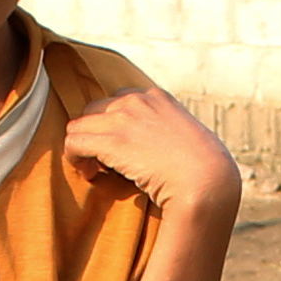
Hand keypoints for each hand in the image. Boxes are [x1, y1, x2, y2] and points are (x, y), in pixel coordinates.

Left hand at [60, 80, 239, 219]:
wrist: (207, 182)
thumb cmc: (203, 172)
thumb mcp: (188, 141)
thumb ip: (167, 136)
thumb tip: (155, 153)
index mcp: (156, 97)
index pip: (117, 101)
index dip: (111, 126)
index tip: (118, 150)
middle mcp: (136, 100)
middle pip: (93, 110)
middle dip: (93, 135)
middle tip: (102, 163)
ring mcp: (122, 119)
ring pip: (77, 126)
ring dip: (81, 149)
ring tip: (94, 171)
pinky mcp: (111, 141)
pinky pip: (74, 142)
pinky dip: (75, 159)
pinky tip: (89, 174)